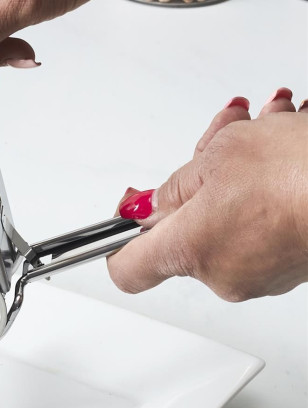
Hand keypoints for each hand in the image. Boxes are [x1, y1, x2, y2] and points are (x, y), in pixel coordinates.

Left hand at [107, 91, 307, 301]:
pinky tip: (283, 152)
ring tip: (263, 131)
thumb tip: (149, 206)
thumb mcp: (219, 157)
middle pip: (184, 229)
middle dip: (196, 179)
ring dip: (235, 175)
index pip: (127, 270)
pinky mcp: (289, 267)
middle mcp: (220, 274)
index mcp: (188, 250)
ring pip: (225, 219)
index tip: (125, 218)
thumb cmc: (300, 172)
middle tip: (215, 144)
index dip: (118, 242)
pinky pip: (258, 227)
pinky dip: (263, 193)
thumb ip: (175, 187)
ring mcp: (257, 276)